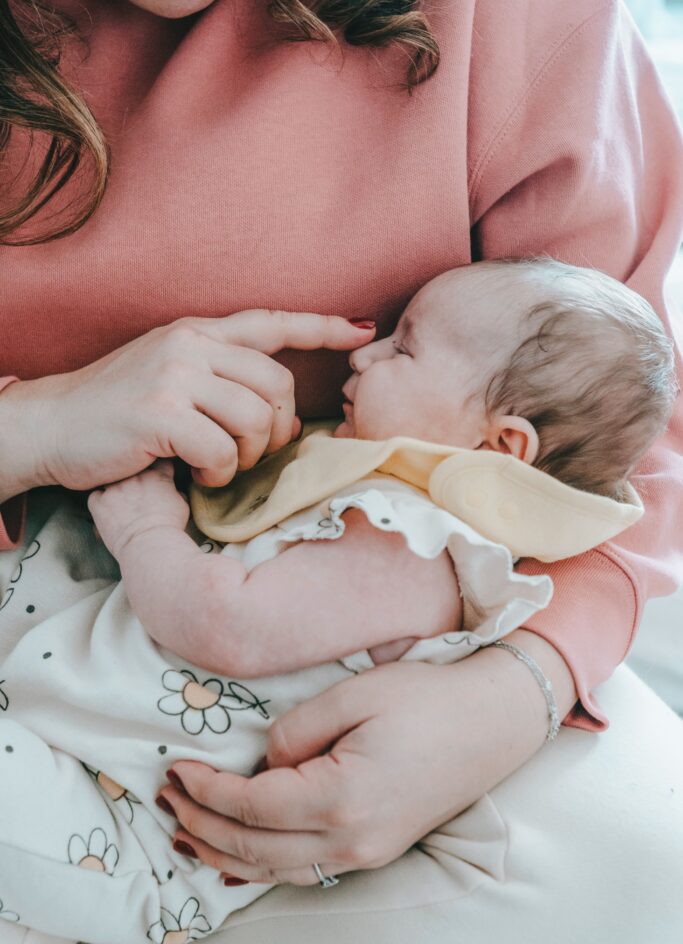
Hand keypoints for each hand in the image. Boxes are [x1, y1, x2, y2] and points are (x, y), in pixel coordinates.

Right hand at [0, 311, 373, 497]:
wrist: (49, 425)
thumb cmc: (113, 410)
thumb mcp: (167, 372)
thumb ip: (216, 373)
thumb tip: (274, 402)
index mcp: (197, 331)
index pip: (273, 322)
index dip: (323, 327)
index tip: (364, 333)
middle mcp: (191, 344)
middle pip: (278, 386)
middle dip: (279, 431)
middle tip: (253, 455)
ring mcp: (175, 375)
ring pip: (256, 420)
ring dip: (248, 457)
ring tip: (219, 466)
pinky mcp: (160, 413)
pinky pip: (223, 451)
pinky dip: (219, 475)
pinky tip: (197, 475)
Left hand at [88, 460, 188, 559]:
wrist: (149, 544)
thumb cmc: (169, 529)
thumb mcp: (183, 507)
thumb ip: (175, 493)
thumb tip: (173, 493)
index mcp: (158, 476)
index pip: (159, 460)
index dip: (158, 467)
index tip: (157, 475)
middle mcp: (134, 476)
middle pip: (132, 467)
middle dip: (134, 476)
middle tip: (137, 493)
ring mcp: (114, 488)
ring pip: (111, 479)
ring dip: (116, 488)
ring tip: (121, 503)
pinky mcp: (99, 502)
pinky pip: (95, 496)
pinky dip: (100, 503)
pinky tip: (107, 513)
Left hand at [156, 637, 573, 885]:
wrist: (492, 722)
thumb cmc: (427, 699)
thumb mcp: (355, 695)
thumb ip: (296, 730)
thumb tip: (264, 762)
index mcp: (343, 797)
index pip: (252, 806)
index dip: (207, 791)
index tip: (176, 769)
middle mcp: (351, 839)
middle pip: (255, 848)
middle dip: (202, 826)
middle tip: (166, 800)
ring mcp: (365, 852)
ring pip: (275, 869)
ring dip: (224, 853)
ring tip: (185, 831)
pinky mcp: (375, 849)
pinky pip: (303, 869)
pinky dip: (261, 863)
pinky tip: (239, 853)